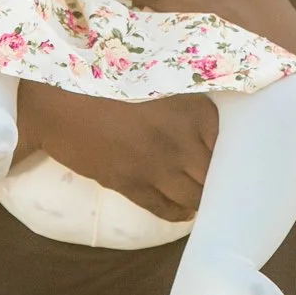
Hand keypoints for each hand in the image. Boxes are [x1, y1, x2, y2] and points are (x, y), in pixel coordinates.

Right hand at [18, 83, 215, 222]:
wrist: (59, 101)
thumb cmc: (107, 81)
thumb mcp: (158, 81)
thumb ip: (188, 101)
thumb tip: (212, 122)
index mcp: (191, 110)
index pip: (229, 143)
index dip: (234, 155)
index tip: (237, 160)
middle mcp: (180, 140)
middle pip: (213, 174)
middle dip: (220, 182)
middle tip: (223, 186)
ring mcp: (155, 166)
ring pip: (193, 196)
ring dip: (200, 200)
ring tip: (205, 201)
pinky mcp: (130, 184)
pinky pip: (163, 208)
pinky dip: (177, 213)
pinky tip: (183, 211)